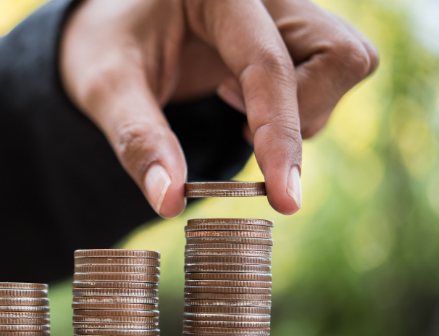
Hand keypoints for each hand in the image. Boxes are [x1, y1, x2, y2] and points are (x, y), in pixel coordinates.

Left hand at [60, 0, 377, 216]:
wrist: (110, 30)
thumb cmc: (105, 46)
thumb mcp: (104, 87)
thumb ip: (137, 139)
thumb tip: (170, 202)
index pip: (269, 64)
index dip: (280, 135)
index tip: (284, 199)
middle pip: (338, 56)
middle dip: (297, 116)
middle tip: (235, 125)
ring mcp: (284, 9)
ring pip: (345, 63)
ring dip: (301, 111)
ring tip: (234, 109)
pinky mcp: (292, 32)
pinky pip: (331, 73)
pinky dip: (298, 107)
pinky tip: (244, 101)